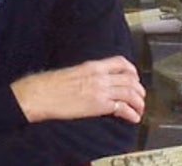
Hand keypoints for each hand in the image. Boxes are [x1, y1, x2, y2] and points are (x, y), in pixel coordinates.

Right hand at [11, 56, 145, 123]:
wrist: (41, 94)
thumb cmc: (51, 84)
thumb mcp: (74, 72)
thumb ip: (89, 74)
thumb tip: (96, 80)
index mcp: (93, 66)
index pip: (120, 62)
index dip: (132, 70)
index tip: (135, 77)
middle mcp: (100, 76)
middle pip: (129, 79)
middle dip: (139, 89)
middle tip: (140, 96)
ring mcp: (100, 90)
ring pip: (129, 93)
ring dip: (138, 102)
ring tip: (139, 109)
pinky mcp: (98, 105)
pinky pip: (121, 108)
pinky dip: (131, 113)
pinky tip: (133, 118)